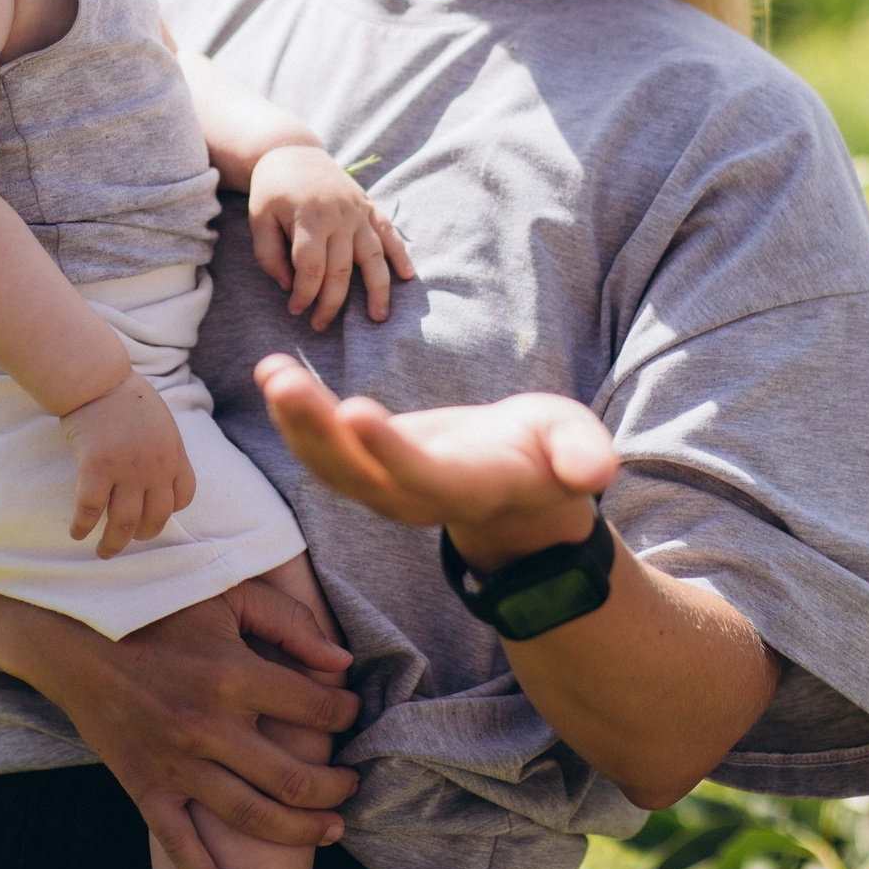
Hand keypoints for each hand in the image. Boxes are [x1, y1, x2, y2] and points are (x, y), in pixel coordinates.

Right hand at [25, 580, 360, 868]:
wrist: (76, 641)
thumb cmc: (157, 611)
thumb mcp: (226, 595)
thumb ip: (289, 622)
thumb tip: (342, 663)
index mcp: (234, 675)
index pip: (316, 711)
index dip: (346, 715)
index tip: (350, 715)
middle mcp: (210, 727)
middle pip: (295, 778)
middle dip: (336, 788)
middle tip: (351, 786)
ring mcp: (178, 765)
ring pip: (254, 817)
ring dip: (302, 831)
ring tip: (330, 830)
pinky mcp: (147, 789)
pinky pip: (182, 847)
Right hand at [60, 372, 195, 558]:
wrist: (99, 380)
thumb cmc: (127, 396)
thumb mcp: (161, 422)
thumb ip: (162, 449)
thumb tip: (156, 468)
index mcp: (174, 455)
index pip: (183, 497)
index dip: (169, 511)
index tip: (154, 514)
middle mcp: (155, 469)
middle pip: (154, 518)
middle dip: (142, 535)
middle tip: (129, 541)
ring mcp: (126, 471)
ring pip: (123, 523)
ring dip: (113, 543)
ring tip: (105, 551)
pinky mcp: (96, 470)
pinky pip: (89, 510)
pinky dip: (82, 526)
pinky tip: (77, 533)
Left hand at [248, 145, 415, 329]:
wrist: (293, 151)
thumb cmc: (273, 189)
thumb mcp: (258, 218)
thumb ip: (269, 254)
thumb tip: (289, 286)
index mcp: (309, 217)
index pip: (311, 267)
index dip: (304, 294)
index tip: (295, 310)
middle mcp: (339, 216)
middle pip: (341, 269)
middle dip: (331, 303)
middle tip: (320, 325)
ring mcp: (358, 212)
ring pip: (372, 256)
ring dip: (378, 289)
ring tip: (378, 317)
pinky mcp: (369, 207)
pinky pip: (389, 233)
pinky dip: (400, 254)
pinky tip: (407, 276)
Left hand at [255, 353, 616, 571]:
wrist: (519, 489)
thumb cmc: (549, 455)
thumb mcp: (575, 447)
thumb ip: (582, 456)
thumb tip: (597, 470)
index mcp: (468, 487)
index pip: (420, 475)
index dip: (388, 450)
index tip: (355, 413)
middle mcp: (416, 496)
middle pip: (357, 473)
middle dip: (317, 431)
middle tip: (282, 383)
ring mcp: (385, 488)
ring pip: (330, 464)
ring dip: (294, 422)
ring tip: (270, 372)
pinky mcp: (366, 470)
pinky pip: (322, 449)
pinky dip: (294, 418)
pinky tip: (273, 377)